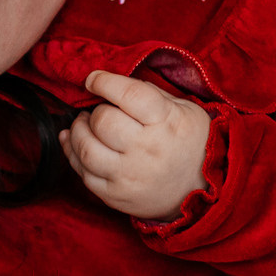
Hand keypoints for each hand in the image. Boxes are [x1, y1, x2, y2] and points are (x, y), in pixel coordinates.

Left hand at [59, 70, 211, 221]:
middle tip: (98, 111)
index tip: (92, 79)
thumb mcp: (184, 110)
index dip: (103, 82)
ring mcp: (129, 175)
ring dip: (77, 132)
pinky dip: (73, 155)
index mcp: (166, 122)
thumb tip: (113, 83)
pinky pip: (83, 174)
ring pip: (86, 149)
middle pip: (103, 122)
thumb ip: (150, 93)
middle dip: (95, 112)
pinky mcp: (116, 196)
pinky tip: (74, 144)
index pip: (127, 94)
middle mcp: (147, 149)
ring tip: (84, 126)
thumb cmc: (190, 143)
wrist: (202, 190)